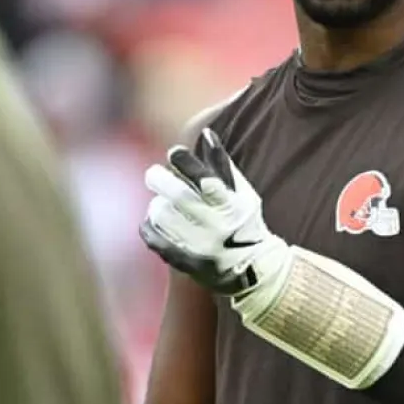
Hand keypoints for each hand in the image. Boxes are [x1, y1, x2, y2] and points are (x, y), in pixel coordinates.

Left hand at [139, 129, 288, 296]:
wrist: (255, 271)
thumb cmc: (246, 223)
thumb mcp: (243, 193)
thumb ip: (222, 165)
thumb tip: (206, 133)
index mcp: (231, 204)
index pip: (205, 178)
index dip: (185, 162)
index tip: (174, 153)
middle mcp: (217, 225)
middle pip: (178, 196)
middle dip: (159, 179)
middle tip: (153, 174)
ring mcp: (201, 246)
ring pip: (163, 216)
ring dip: (156, 205)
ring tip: (159, 202)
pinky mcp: (188, 263)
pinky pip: (156, 241)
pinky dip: (149, 228)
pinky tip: (151, 222)